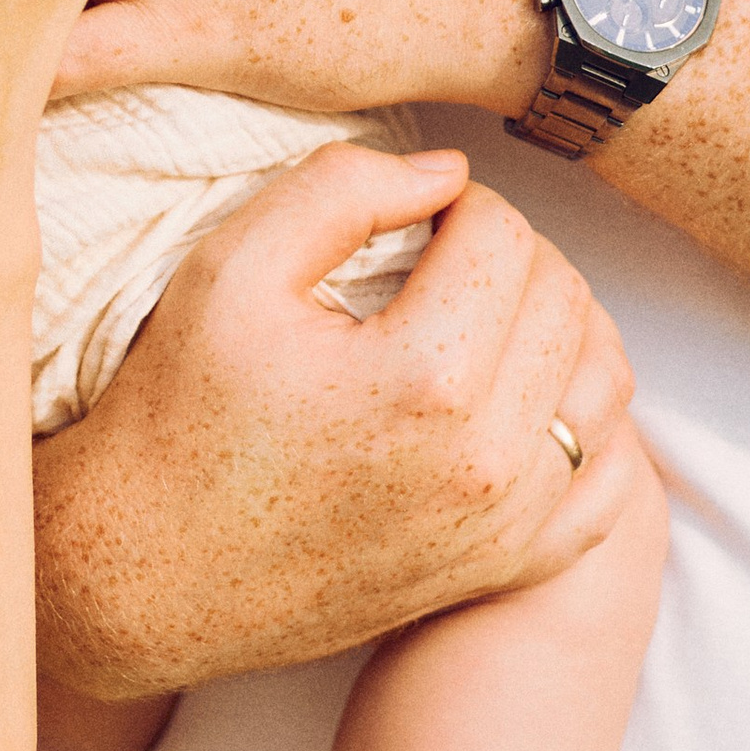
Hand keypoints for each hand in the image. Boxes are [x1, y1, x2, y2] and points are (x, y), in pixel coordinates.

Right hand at [34, 137, 641, 699]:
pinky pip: (607, 479)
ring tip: (487, 311)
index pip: (504, 236)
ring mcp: (505, 527)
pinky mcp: (504, 569)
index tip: (414, 217)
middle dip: (512, 253)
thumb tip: (450, 173)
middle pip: (564, 297)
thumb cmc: (176, 415)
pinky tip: (527, 393)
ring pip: (604, 379)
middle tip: (444, 255)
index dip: (459, 203)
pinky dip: (584, 420)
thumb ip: (343, 189)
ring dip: (559, 323)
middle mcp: (486, 462)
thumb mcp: (230, 269)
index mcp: (424, 379)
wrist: (142, 578)